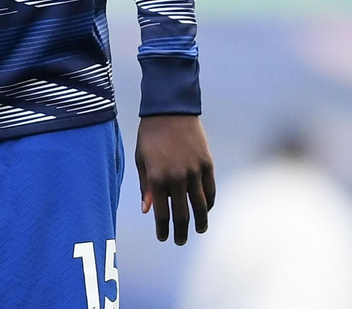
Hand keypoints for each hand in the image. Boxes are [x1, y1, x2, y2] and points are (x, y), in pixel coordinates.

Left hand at [135, 114, 215, 245]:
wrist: (170, 109)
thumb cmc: (150, 135)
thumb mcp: (141, 160)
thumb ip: (145, 186)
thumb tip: (147, 210)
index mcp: (157, 178)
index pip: (161, 213)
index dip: (163, 229)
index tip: (163, 238)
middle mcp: (177, 178)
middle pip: (182, 215)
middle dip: (181, 232)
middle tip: (180, 241)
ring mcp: (194, 171)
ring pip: (200, 206)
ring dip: (200, 222)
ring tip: (198, 230)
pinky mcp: (207, 164)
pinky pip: (210, 190)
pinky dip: (209, 203)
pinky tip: (205, 209)